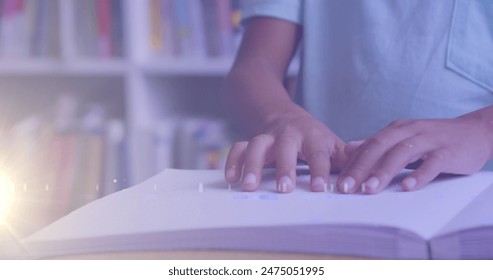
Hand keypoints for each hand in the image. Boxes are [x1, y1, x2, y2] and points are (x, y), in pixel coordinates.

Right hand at [225, 108, 346, 192]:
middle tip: (283, 189)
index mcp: (312, 136)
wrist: (284, 116)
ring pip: (257, 145)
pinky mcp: (251, 141)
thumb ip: (346, 158)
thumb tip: (365, 170)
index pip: (317, 153)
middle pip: (285, 146)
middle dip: (284, 167)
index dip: (319, 170)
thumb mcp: (331, 143)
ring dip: (252, 164)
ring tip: (249, 186)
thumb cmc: (312, 138)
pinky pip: (238, 147)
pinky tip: (231, 178)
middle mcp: (288, 134)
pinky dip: (232, 161)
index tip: (319, 189)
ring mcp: (267, 137)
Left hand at [337, 114, 492, 193]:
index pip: (369, 146)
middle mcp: (409, 131)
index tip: (338, 183)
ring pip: (402, 153)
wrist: (475, 131)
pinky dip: (420, 174)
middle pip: (379, 147)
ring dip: (384, 172)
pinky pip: (432, 162)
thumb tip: (348, 150)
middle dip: (360, 168)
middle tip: (347, 188)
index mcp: (396, 129)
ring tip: (369, 189)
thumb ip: (377, 144)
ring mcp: (429, 140)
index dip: (352, 164)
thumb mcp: (403, 139)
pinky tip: (408, 187)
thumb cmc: (434, 140)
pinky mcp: (449, 151)